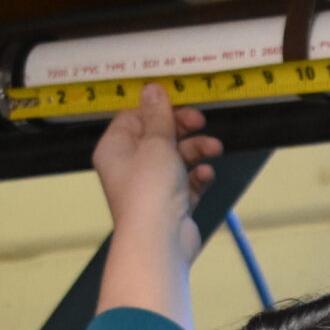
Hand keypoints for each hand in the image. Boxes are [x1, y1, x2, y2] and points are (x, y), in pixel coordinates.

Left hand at [92, 84, 225, 323]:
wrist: (159, 240)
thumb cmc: (150, 190)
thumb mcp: (156, 142)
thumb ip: (158, 115)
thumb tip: (151, 88)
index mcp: (116, 148)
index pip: (134, 117)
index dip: (157, 109)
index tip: (180, 102)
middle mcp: (130, 166)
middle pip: (158, 136)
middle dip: (183, 129)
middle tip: (200, 121)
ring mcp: (151, 186)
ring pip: (176, 158)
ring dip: (196, 150)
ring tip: (213, 150)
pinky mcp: (170, 204)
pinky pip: (186, 182)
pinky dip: (197, 176)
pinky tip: (204, 175)